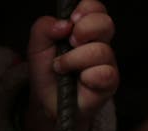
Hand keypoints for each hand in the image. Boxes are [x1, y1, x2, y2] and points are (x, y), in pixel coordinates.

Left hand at [26, 0, 117, 130]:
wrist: (48, 103)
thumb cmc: (47, 72)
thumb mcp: (37, 45)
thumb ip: (44, 27)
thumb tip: (64, 24)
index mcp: (85, 29)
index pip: (96, 9)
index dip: (87, 9)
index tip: (72, 21)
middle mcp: (99, 43)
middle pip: (106, 23)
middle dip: (85, 29)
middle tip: (71, 42)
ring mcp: (107, 63)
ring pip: (102, 51)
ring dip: (76, 59)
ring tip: (63, 68)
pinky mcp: (110, 83)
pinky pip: (106, 73)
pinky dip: (88, 76)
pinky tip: (81, 81)